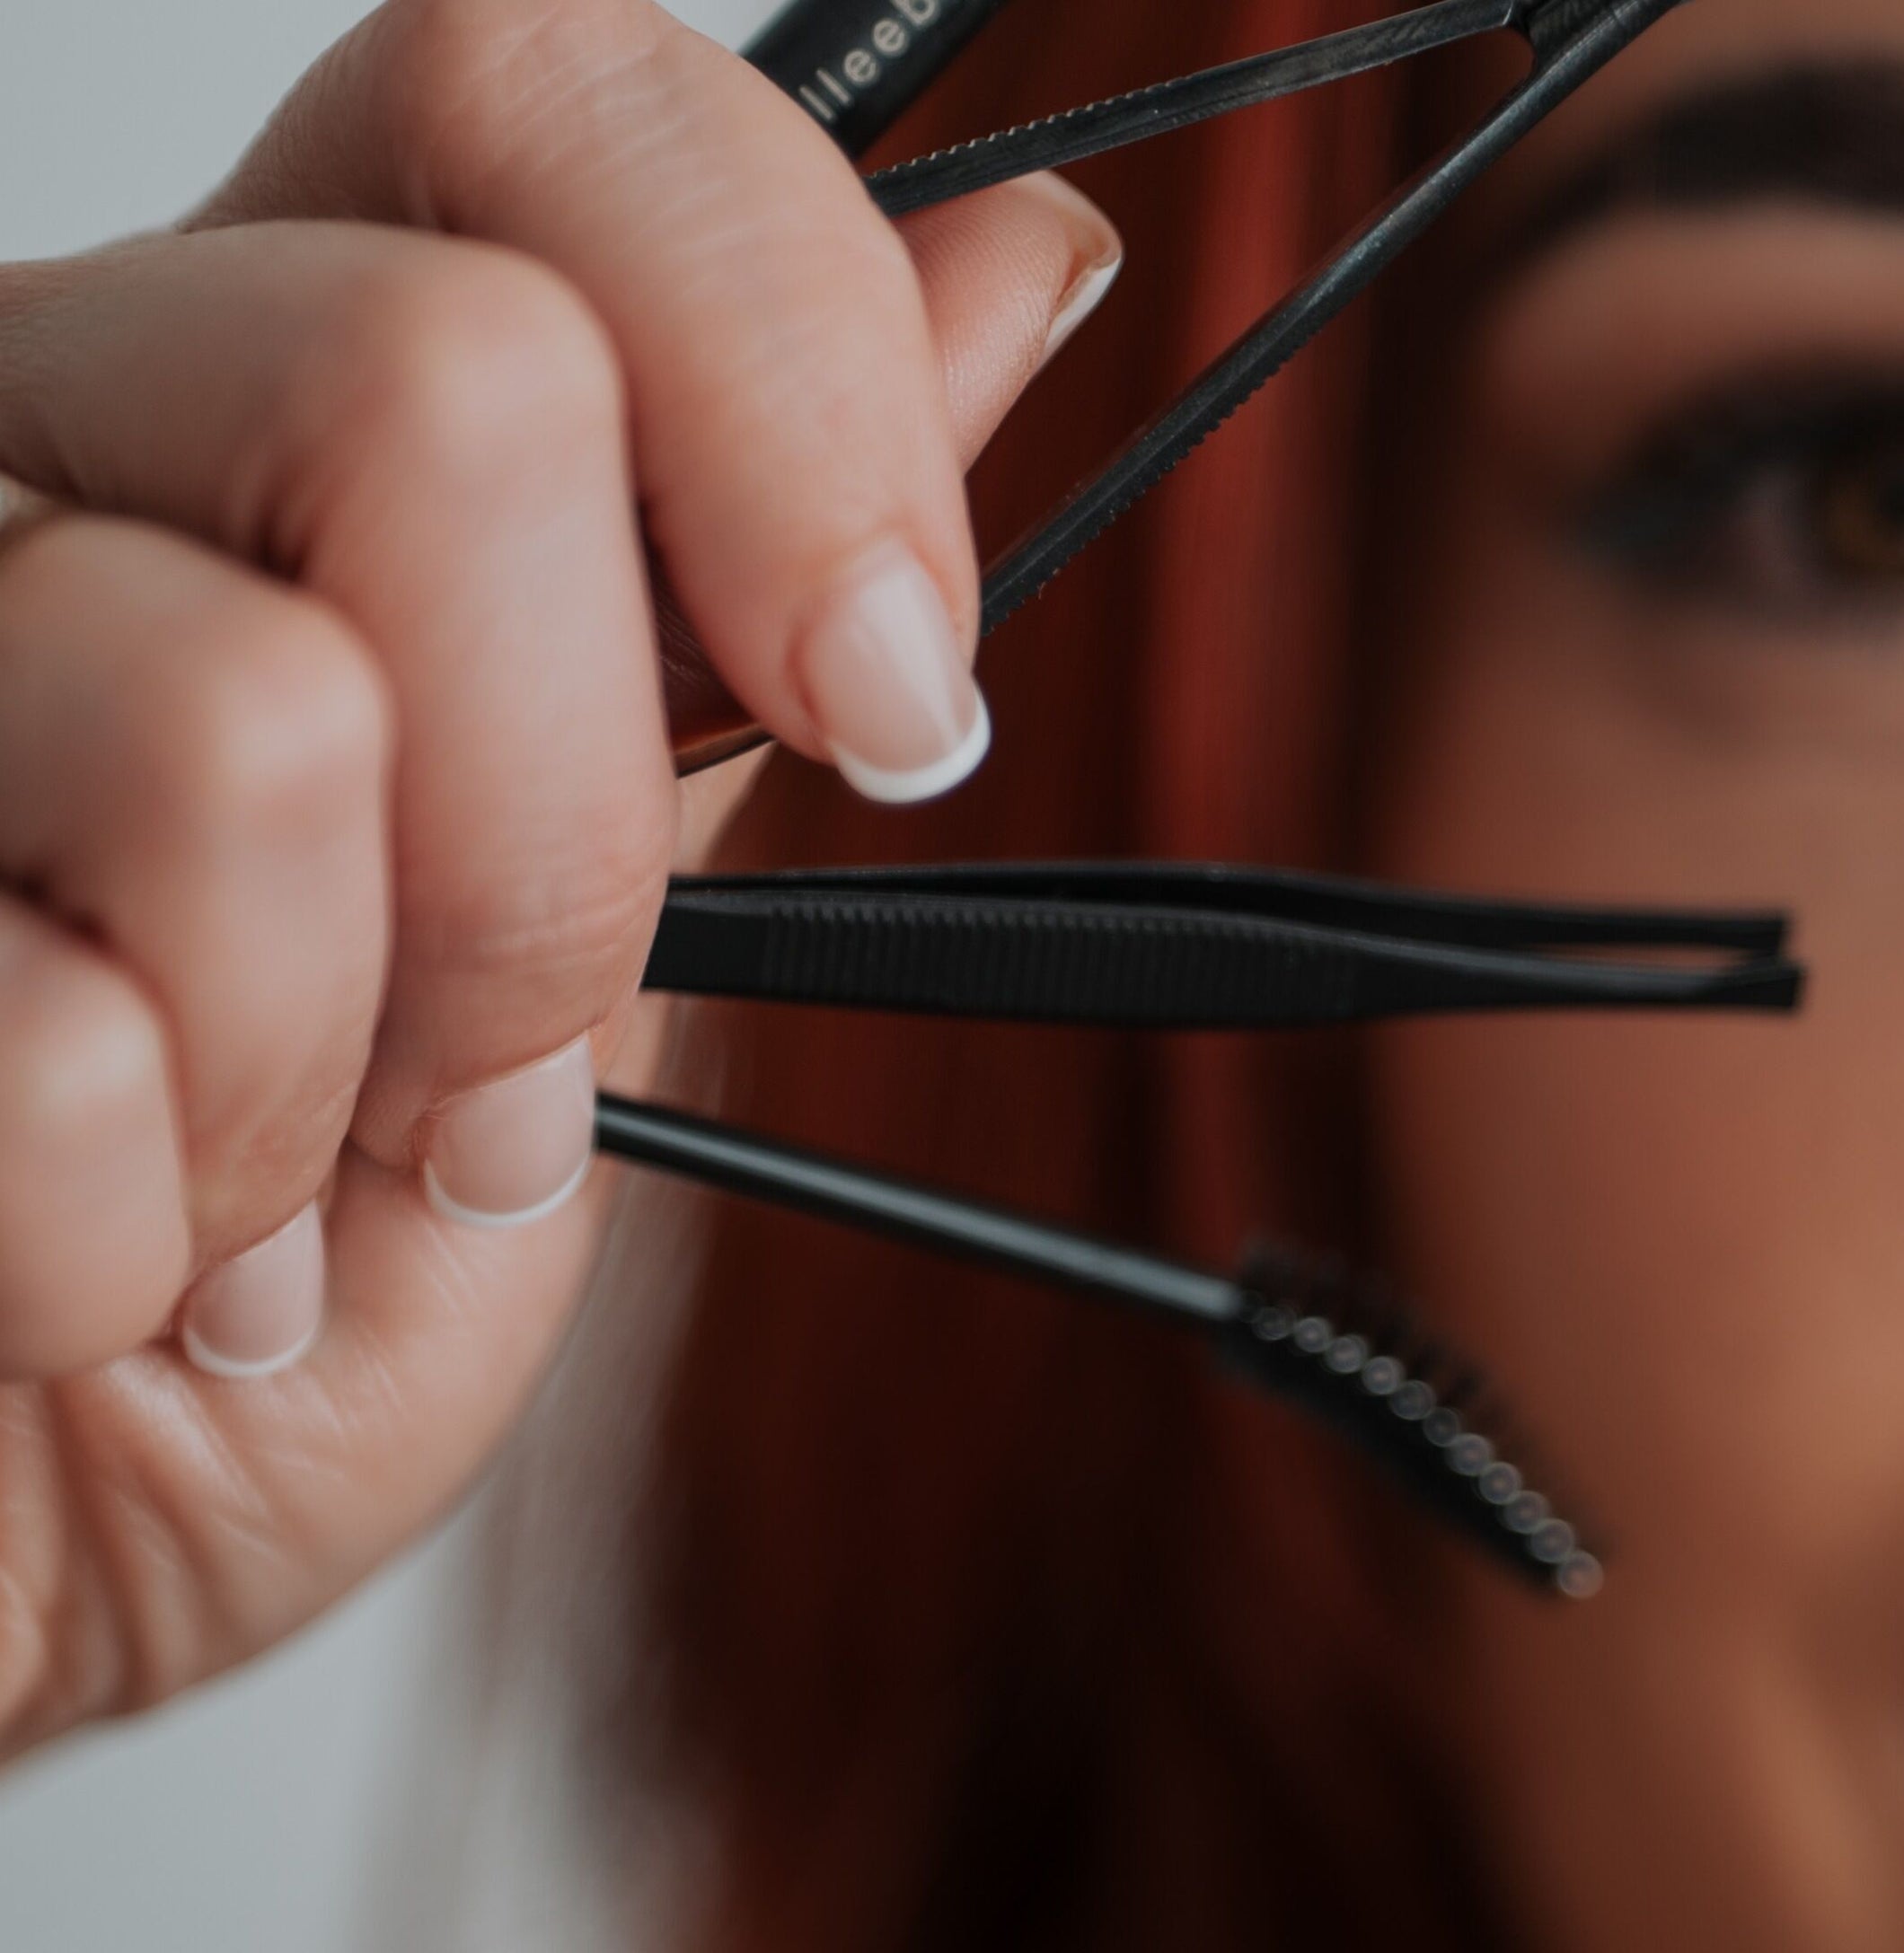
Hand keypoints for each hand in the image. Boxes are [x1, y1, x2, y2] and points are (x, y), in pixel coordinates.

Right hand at [0, 0, 1117, 1756]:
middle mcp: (37, 445)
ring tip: (282, 1170)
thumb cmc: (300, 1233)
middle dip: (572, 832)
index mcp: (270, 390)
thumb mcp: (600, 910)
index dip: (788, 361)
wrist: (56, 1513)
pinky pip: (63, 1047)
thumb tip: (1020, 256)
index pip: (541, 90)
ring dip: (350, 1072)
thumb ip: (751, 597)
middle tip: (507, 1049)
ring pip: (257, 718)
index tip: (891, 684)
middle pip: (451, 385)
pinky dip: (159, 1253)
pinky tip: (106, 1268)